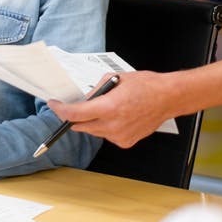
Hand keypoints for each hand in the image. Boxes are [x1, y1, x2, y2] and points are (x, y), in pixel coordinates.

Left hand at [48, 70, 175, 147]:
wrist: (167, 98)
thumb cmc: (145, 86)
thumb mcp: (114, 79)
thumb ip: (95, 91)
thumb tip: (82, 99)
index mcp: (108, 108)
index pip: (75, 114)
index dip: (60, 110)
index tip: (54, 105)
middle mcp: (113, 125)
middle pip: (81, 126)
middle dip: (74, 117)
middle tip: (74, 107)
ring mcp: (120, 136)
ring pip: (93, 131)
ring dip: (91, 122)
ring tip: (106, 108)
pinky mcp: (126, 142)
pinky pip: (106, 135)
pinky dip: (105, 127)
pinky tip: (117, 117)